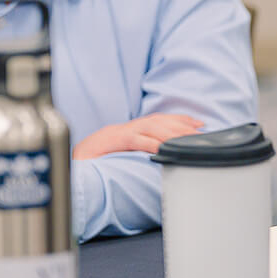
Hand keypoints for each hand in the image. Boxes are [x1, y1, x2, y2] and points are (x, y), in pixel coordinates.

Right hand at [73, 113, 204, 159]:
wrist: (75, 157)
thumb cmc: (102, 155)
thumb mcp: (128, 150)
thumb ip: (144, 148)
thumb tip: (165, 154)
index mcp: (135, 128)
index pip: (162, 120)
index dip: (182, 120)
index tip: (201, 124)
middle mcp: (131, 127)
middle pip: (161, 122)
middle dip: (182, 126)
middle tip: (200, 133)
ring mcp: (122, 132)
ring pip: (152, 128)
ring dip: (172, 133)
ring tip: (188, 139)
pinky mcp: (114, 141)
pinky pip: (135, 141)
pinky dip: (150, 143)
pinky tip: (163, 148)